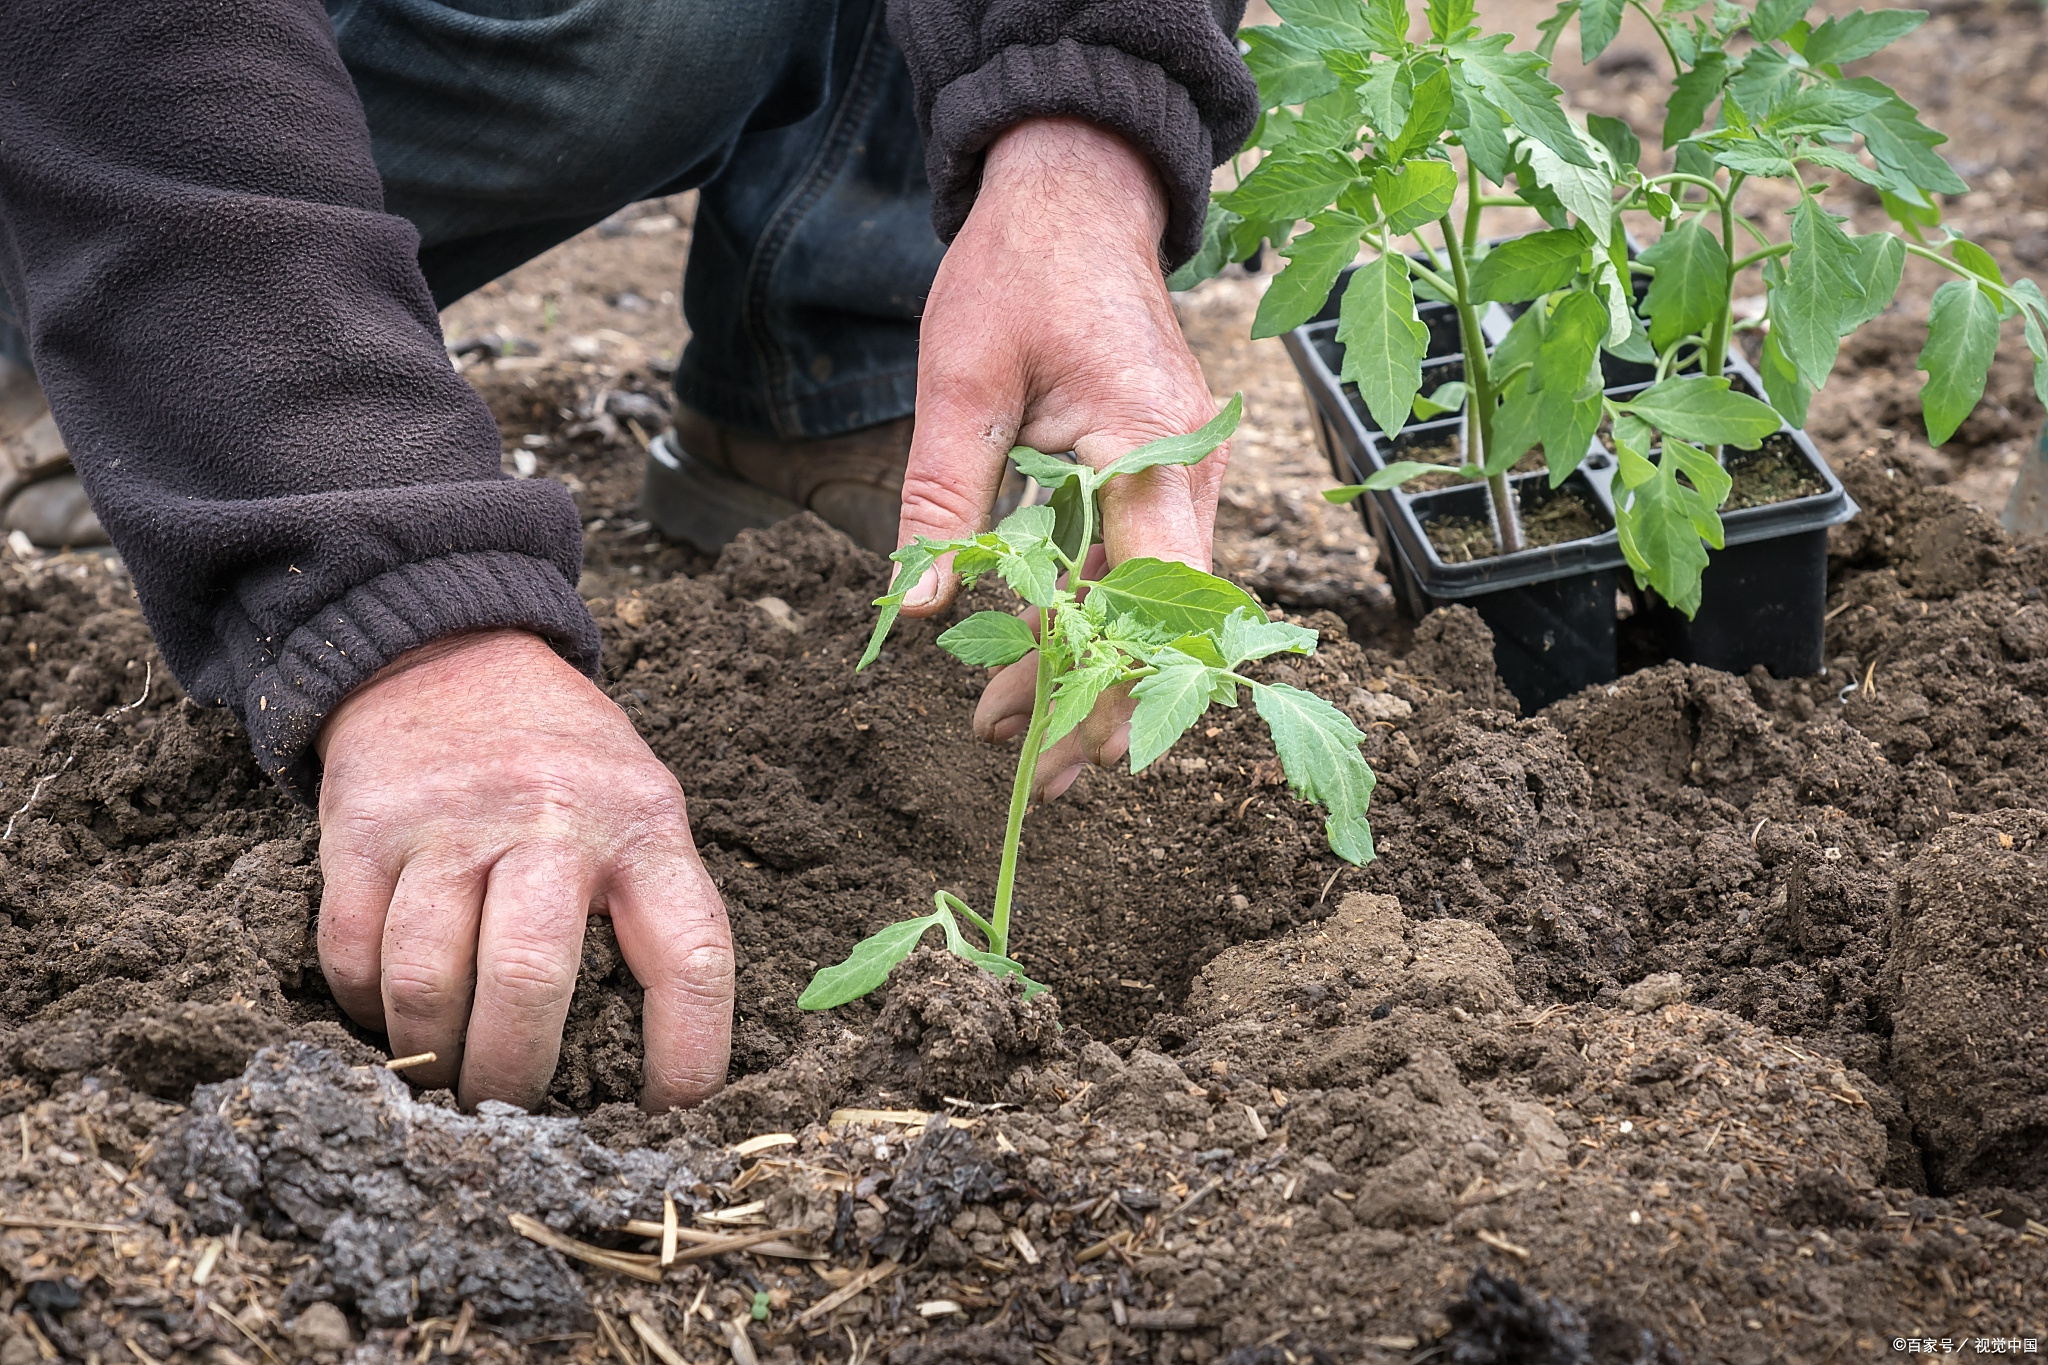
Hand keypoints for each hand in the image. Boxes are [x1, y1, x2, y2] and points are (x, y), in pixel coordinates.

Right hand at [314, 629, 732, 1111]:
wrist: (448, 652)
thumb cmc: (564, 759)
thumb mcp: (641, 800)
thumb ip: (653, 899)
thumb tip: (654, 1056)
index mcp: (643, 823)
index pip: (692, 954)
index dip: (689, 1053)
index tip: (670, 1116)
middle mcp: (551, 818)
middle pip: (527, 981)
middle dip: (515, 1075)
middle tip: (512, 1112)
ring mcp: (449, 822)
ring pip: (427, 979)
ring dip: (432, 1054)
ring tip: (446, 1078)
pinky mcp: (362, 828)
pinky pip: (354, 953)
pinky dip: (369, 1008)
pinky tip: (392, 1016)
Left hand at [898, 116, 1228, 797]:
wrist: (1078, 196)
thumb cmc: (1020, 272)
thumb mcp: (960, 380)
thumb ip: (942, 499)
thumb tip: (912, 611)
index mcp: (1151, 449)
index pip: (1152, 604)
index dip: (1120, 690)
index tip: (1073, 757)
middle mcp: (1188, 472)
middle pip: (1151, 621)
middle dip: (1091, 700)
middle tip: (1022, 770)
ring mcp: (1182, 474)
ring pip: (1137, 599)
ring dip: (1077, 660)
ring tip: (1000, 723)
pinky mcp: (1160, 472)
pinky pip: (1128, 563)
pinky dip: (1080, 611)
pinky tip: (1024, 651)